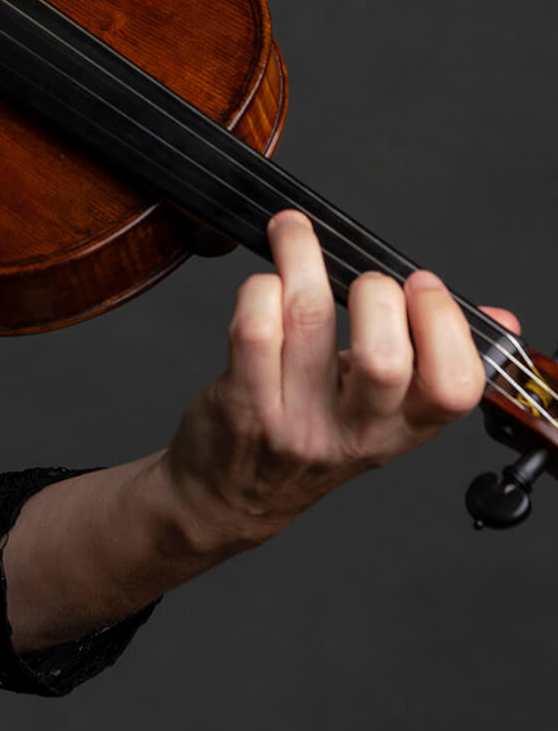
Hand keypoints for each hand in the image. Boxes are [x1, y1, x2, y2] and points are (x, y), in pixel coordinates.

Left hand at [160, 209, 518, 554]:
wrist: (231, 495)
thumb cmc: (310, 439)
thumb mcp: (382, 414)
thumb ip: (433, 364)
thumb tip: (499, 318)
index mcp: (403, 429)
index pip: (454, 387)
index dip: (444, 324)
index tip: (422, 283)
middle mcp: (355, 431)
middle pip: (385, 358)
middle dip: (376, 291)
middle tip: (360, 274)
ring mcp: (297, 420)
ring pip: (309, 321)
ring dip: (300, 259)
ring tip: (294, 235)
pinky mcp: (242, 405)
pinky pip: (252, 330)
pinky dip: (257, 289)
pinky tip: (263, 284)